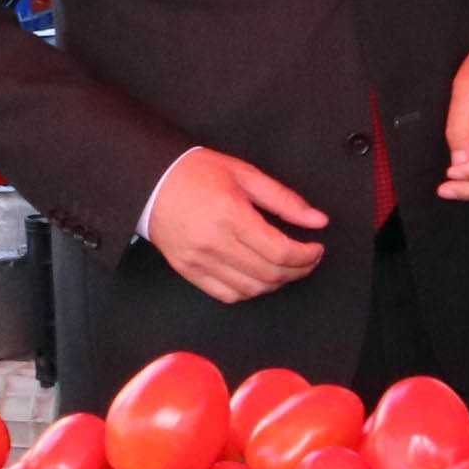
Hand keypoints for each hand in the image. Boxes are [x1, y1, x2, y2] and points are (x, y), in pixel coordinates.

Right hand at [147, 148, 327, 302]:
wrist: (149, 181)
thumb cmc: (196, 173)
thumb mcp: (245, 174)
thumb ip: (284, 200)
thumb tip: (318, 220)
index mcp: (231, 215)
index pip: (280, 251)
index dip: (306, 256)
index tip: (316, 249)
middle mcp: (215, 243)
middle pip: (270, 274)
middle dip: (298, 271)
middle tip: (308, 259)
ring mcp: (199, 261)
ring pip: (251, 289)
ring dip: (276, 283)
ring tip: (286, 268)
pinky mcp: (188, 271)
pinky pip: (226, 295)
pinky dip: (249, 292)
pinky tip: (259, 277)